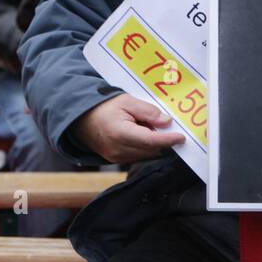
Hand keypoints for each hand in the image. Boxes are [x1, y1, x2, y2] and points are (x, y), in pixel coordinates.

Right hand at [69, 93, 184, 163]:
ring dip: (153, 144)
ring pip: (145, 155)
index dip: (168, 140)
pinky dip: (144, 147)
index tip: (181, 138)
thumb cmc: (103, 107)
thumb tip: (166, 122)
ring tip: (146, 126)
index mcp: (120, 133)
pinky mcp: (116, 160)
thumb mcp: (127, 101)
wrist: (81, 119)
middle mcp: (118, 150)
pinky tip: (140, 134)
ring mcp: (116, 157)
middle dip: (162, 140)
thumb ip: (148, 112)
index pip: (151, 141)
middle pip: (151, 150)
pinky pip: (137, 156)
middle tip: (165, 126)